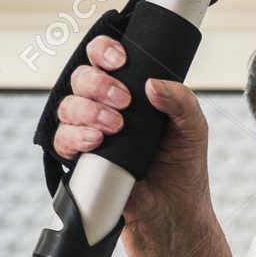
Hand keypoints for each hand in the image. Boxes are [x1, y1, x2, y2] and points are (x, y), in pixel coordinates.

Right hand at [50, 34, 211, 240]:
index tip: (120, 60)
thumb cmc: (182, 164)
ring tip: (116, 126)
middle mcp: (103, 105)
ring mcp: (88, 130)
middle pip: (81, 77)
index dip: (104, 50)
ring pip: (68, 105)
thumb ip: (182, 101)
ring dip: (89, 110)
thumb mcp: (193, 128)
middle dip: (98, 84)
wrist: (175, 206)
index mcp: (127, 90)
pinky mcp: (81, 157)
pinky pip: (62, 139)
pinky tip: (97, 140)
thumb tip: (152, 84)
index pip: (103, 56)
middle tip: (124, 102)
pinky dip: (76, 136)